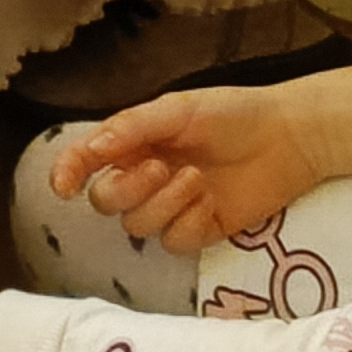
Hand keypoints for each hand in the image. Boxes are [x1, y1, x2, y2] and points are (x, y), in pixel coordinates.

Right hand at [49, 82, 333, 260]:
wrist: (289, 137)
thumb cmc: (232, 113)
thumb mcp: (178, 109)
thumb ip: (132, 127)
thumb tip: (93, 149)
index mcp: (134, 144)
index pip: (87, 162)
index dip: (67, 173)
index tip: (63, 186)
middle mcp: (145, 177)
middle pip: (107, 202)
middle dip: (127, 189)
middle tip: (162, 167)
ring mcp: (171, 207)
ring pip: (138, 226)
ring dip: (164, 204)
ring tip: (197, 179)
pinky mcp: (199, 230)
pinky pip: (174, 242)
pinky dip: (189, 221)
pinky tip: (211, 201)